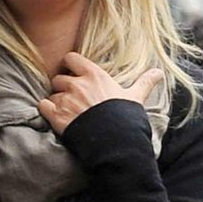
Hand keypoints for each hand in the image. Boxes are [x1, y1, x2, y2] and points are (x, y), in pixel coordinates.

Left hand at [37, 53, 163, 135]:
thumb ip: (144, 83)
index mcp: (94, 75)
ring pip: (52, 94)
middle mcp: (77, 85)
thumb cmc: (126, 119)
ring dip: (56, 101)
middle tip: (71, 97)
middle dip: (63, 87)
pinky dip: (46, 110)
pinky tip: (54, 116)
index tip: (73, 73)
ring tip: (66, 111)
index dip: (70, 66)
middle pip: (59, 78)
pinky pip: (43, 106)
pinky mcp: (57, 117)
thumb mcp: (136, 98)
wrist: (116, 143)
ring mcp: (66, 101)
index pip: (71, 59)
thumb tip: (159, 72)